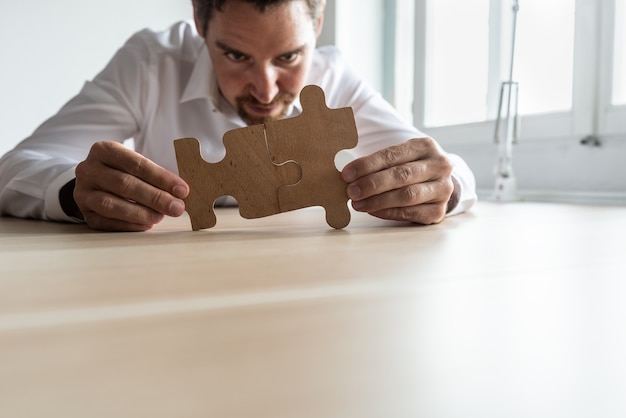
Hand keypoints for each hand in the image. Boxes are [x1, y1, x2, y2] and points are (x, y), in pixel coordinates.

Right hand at [73, 141, 188, 230]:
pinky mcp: (84, 212)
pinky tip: (146, 225)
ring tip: (160, 217)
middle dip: (155, 197)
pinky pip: (105, 222)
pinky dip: (127, 225)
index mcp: (104, 150)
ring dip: (139, 213)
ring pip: (110, 204)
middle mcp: (89, 169)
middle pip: (124, 184)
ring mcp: (83, 192)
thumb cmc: (122, 172)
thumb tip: (180, 193)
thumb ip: (154, 175)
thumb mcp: (134, 164)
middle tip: (177, 208)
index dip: (161, 178)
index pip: (136, 164)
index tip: (182, 190)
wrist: (93, 181)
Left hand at [341, 137, 457, 223]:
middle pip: (401, 175)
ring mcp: (442, 189)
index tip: (346, 174)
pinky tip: (372, 211)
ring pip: (407, 195)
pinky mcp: (439, 210)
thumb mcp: (400, 157)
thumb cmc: (410, 168)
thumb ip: (379, 163)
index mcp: (426, 146)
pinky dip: (388, 212)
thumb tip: (348, 175)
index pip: (393, 154)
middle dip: (371, 184)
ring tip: (357, 203)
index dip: (367, 165)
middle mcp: (439, 166)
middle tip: (350, 191)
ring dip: (377, 201)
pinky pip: (410, 213)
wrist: (437, 185)